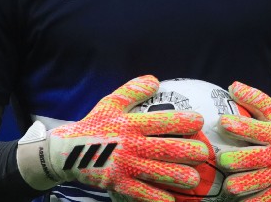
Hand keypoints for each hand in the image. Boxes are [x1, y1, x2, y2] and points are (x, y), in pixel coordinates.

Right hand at [17, 75, 209, 201]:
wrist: (67, 151)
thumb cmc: (94, 125)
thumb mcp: (110, 103)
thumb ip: (132, 91)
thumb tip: (155, 80)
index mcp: (130, 123)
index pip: (161, 121)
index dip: (182, 121)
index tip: (199, 122)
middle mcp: (130, 144)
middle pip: (164, 148)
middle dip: (188, 151)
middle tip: (203, 153)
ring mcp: (124, 166)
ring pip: (157, 172)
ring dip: (178, 176)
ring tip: (194, 179)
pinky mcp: (118, 184)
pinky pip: (141, 193)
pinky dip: (156, 198)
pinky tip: (171, 200)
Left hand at [215, 82, 270, 201]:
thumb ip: (254, 98)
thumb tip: (232, 86)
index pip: (255, 130)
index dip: (239, 126)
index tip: (223, 122)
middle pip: (253, 159)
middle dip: (236, 160)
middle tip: (221, 159)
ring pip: (257, 182)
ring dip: (242, 185)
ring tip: (229, 185)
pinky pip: (264, 200)